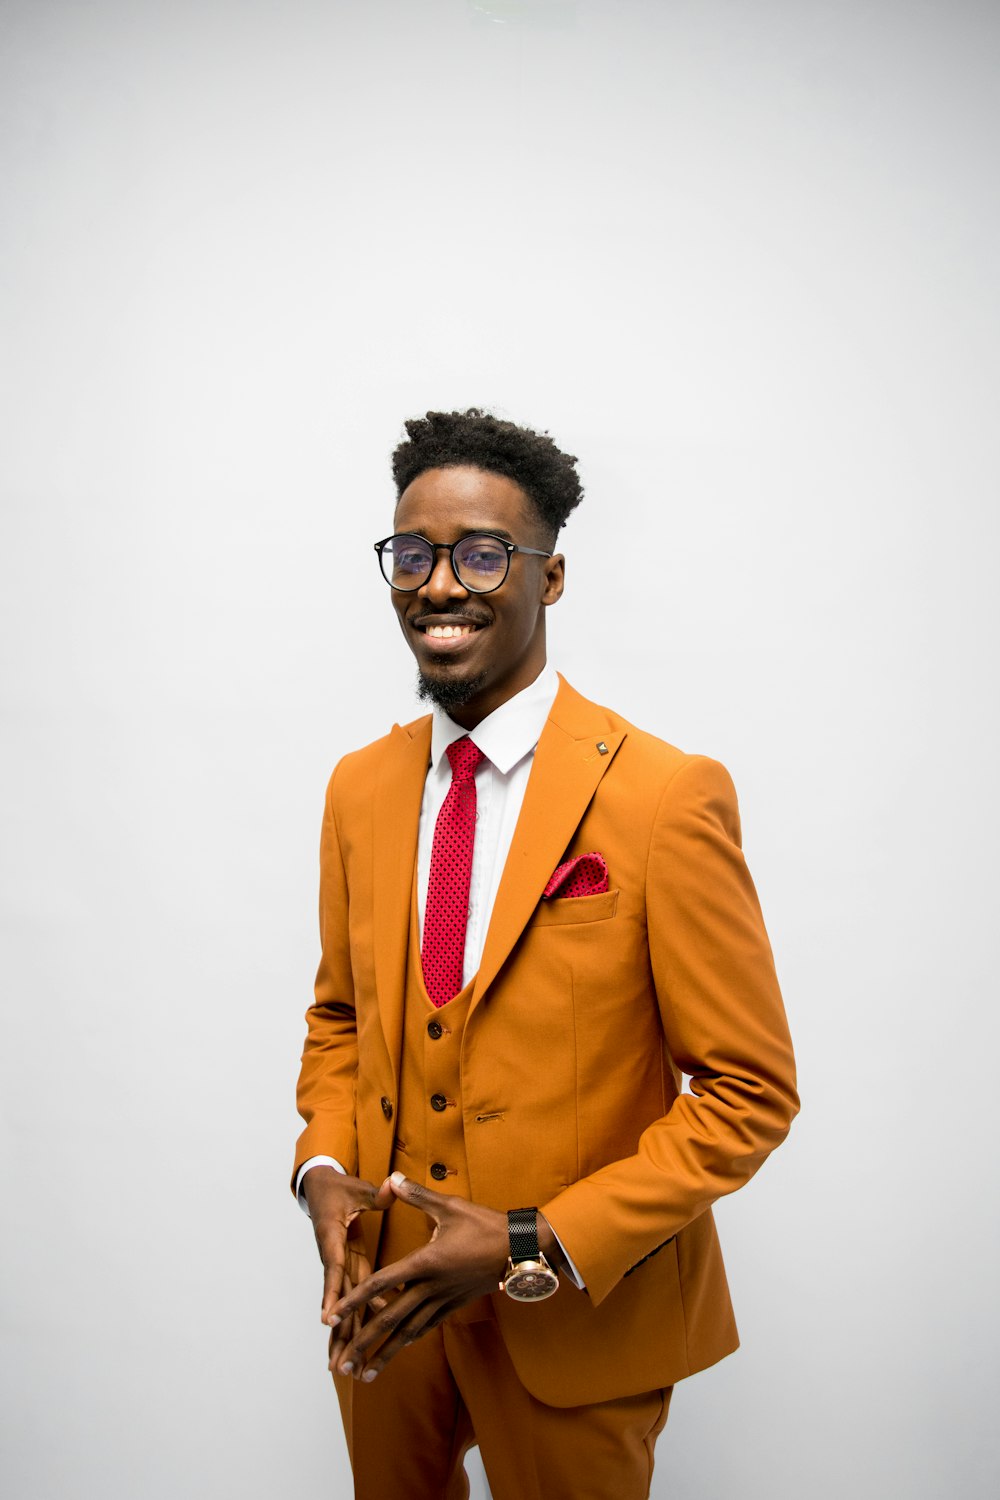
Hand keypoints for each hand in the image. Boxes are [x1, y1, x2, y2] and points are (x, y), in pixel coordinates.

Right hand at [301, 1166, 393, 1364]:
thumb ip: (375, 1192)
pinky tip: (363, 1345)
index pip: (333, 1268)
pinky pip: (354, 1298)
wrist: (320, 1190)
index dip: (332, 1293)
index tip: (327, 1318)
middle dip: (337, 1333)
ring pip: (343, 1307)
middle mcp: (333, 1258)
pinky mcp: (349, 1268)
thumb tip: (391, 1185)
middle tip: (338, 1365)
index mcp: (332, 1238)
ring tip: (344, 1370)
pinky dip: (357, 1320)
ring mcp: (341, 1267)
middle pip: (336, 1300)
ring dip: (344, 1338)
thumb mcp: (355, 1188)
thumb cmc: (338, 1188)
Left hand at [328, 1172, 508, 1381]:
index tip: (332, 1317)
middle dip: (363, 1344)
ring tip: (364, 1375)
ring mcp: (443, 1300)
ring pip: (408, 1332)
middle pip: (389, 1320)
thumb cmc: (485, 1226)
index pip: (380, 1285)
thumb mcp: (450, 1206)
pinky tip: (400, 1348)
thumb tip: (391, 1178)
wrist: (520, 1250)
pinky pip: (426, 1327)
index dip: (353, 1301)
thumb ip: (417, 1195)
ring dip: (385, 1353)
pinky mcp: (455, 1304)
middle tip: (342, 1365)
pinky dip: (409, 1339)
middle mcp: (430, 1288)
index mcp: (424, 1263)